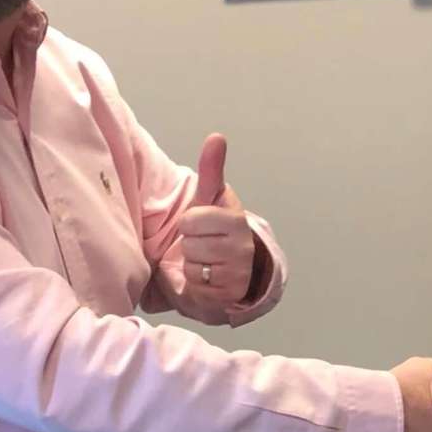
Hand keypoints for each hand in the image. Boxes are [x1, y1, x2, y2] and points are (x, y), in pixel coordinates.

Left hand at [177, 133, 258, 320]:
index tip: (200, 225)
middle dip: (190, 247)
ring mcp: (239, 272)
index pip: (191, 220)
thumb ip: (211, 170)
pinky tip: (207, 280)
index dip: (189, 223)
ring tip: (205, 263)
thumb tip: (216, 136)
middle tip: (202, 246)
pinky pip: (197, 288)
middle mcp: (243, 246)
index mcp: (235, 219)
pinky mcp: (231, 295)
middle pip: (190, 245)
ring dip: (192, 267)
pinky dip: (196, 286)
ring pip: (193, 268)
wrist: (229, 268)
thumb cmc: (213, 229)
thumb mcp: (209, 199)